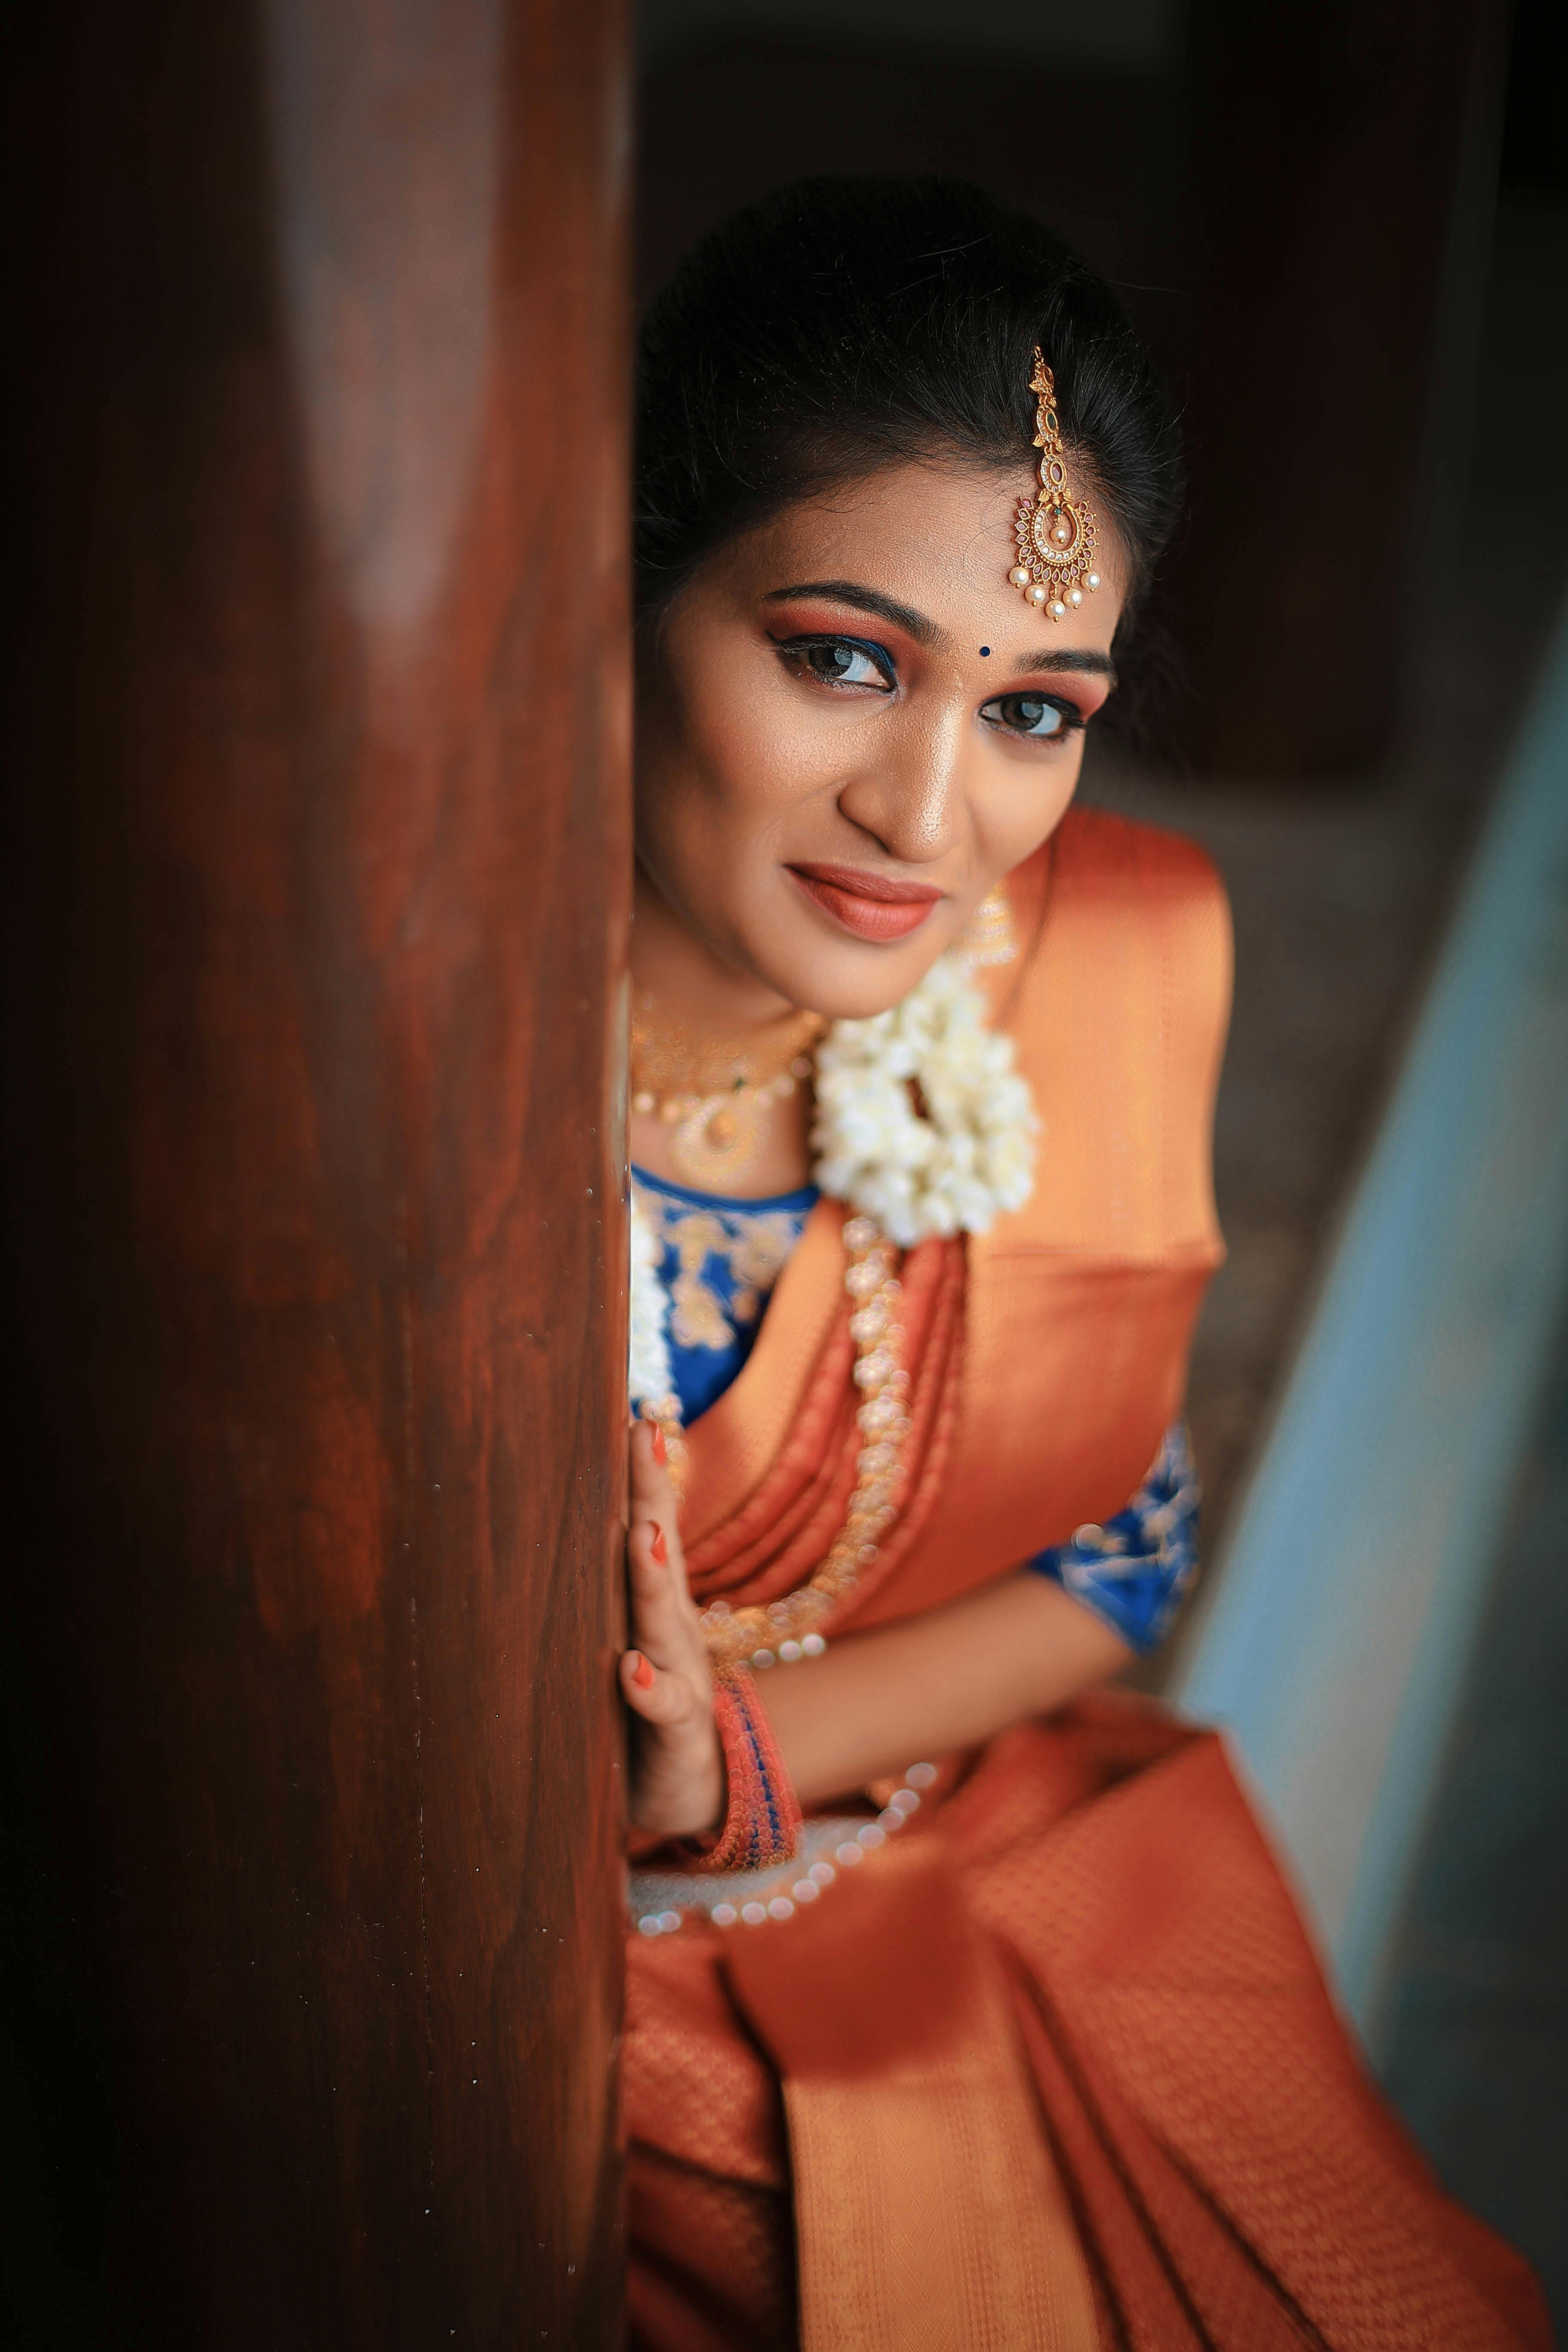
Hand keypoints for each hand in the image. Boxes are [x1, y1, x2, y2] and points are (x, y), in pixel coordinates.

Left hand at [621, 1421, 724, 1837]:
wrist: (687, 1795)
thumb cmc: (631, 1709)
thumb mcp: (608, 1642)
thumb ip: (584, 1591)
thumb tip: (519, 1524)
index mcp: (648, 1601)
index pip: (645, 1522)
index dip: (638, 1471)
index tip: (627, 1411)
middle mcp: (670, 1626)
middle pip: (661, 1549)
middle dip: (652, 1491)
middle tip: (642, 1435)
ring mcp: (680, 1675)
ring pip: (664, 1620)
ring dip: (654, 1576)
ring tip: (644, 1534)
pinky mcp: (677, 1731)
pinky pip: (664, 1706)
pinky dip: (648, 1687)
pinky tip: (629, 1669)